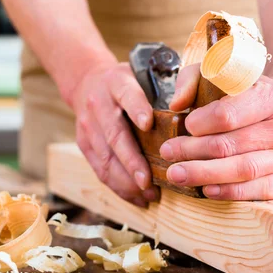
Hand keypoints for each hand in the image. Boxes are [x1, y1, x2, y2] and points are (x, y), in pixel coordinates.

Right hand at [71, 63, 159, 207]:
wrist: (86, 81)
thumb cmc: (125, 83)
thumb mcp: (141, 75)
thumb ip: (161, 91)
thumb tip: (189, 114)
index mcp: (117, 83)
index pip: (127, 94)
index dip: (137, 109)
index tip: (148, 124)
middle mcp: (99, 104)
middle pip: (115, 134)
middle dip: (131, 160)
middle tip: (147, 180)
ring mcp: (88, 126)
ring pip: (105, 158)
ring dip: (126, 180)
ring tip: (148, 194)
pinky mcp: (83, 144)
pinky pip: (99, 170)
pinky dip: (118, 186)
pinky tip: (137, 197)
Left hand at [160, 64, 272, 199]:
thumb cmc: (243, 97)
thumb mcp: (219, 77)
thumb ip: (193, 80)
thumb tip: (177, 104)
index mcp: (270, 95)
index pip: (228, 114)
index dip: (200, 123)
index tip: (184, 125)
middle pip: (232, 145)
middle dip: (193, 151)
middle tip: (167, 154)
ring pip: (245, 169)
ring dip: (206, 174)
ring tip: (178, 174)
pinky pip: (262, 190)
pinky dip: (233, 192)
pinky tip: (207, 190)